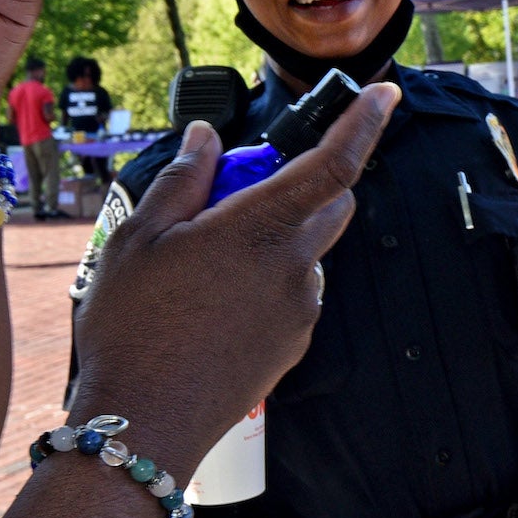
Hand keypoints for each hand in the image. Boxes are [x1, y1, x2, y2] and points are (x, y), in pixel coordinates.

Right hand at [71, 86, 398, 472]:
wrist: (144, 423)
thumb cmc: (132, 329)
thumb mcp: (137, 239)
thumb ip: (184, 178)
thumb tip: (208, 137)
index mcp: (260, 231)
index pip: (333, 164)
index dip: (364, 123)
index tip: (384, 94)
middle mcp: (295, 268)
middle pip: (329, 205)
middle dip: (299, 184)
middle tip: (229, 197)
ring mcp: (301, 310)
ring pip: (307, 251)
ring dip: (275, 239)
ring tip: (203, 266)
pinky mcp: (295, 344)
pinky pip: (295, 293)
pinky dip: (267, 281)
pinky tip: (213, 305)